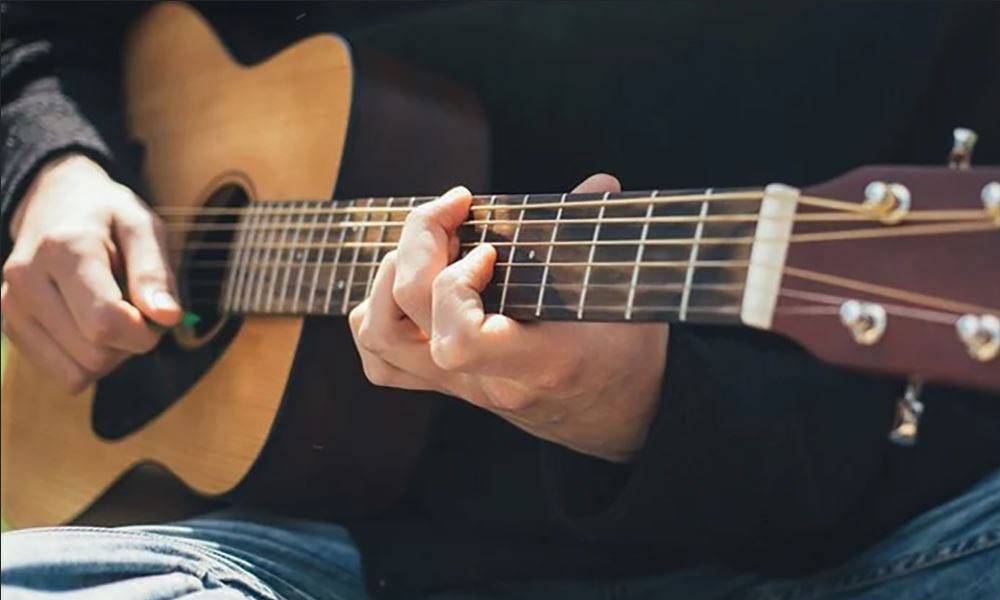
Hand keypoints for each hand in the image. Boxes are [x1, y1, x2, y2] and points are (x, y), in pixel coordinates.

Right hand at [1, 154, 180, 391]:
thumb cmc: (109, 218)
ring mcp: (12, 305)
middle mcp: (27, 279)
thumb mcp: (143, 228)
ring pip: (79, 372)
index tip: (159, 316)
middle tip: (137, 310)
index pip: (105, 322)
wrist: (54, 203)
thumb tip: (168, 318)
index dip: (144, 333)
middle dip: (130, 342)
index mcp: (64, 248)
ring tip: (113, 315)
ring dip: (111, 355)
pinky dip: (89, 362)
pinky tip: (92, 327)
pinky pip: (65, 375)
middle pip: (94, 353)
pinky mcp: (10, 326)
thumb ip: (156, 273)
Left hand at [350, 174, 668, 461]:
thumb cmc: (626, 352)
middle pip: (403, 320)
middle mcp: (486, 381)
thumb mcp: (627, 296)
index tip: (490, 248)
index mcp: (538, 364)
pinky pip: (382, 360)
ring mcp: (460, 386)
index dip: (456, 282)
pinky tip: (410, 279)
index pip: (459, 340)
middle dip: (416, 245)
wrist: (618, 416)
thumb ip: (605, 237)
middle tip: (453, 211)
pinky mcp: (446, 384)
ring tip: (428, 242)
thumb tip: (598, 183)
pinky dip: (377, 311)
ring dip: (388, 276)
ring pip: (379, 338)